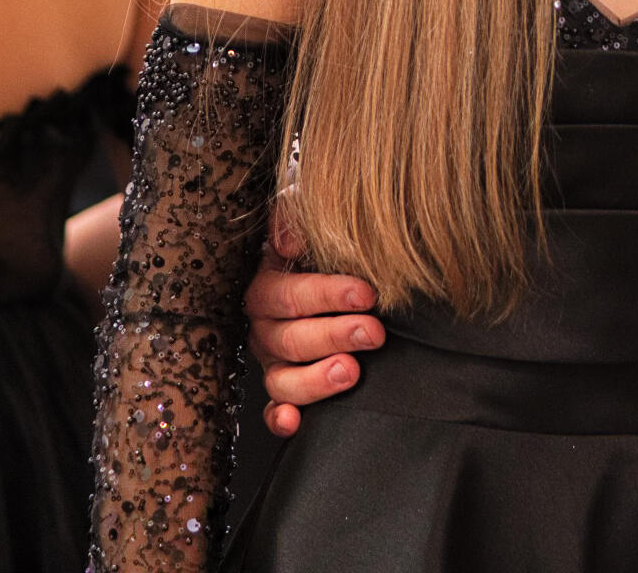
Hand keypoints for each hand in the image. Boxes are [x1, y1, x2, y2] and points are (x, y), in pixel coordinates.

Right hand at [245, 204, 383, 436]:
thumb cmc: (327, 239)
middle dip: (333, 335)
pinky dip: (281, 418)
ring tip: (350, 373)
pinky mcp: (283, 387)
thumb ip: (296, 216)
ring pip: (280, 378)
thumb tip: (288, 241)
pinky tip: (294, 423)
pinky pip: (274, 407)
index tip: (367, 294)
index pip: (287, 295)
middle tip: (373, 333)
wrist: (337, 262)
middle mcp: (265, 324)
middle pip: (288, 338)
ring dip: (313, 380)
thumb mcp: (312, 215)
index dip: (325, 295)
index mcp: (268, 282)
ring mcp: (273, 359)